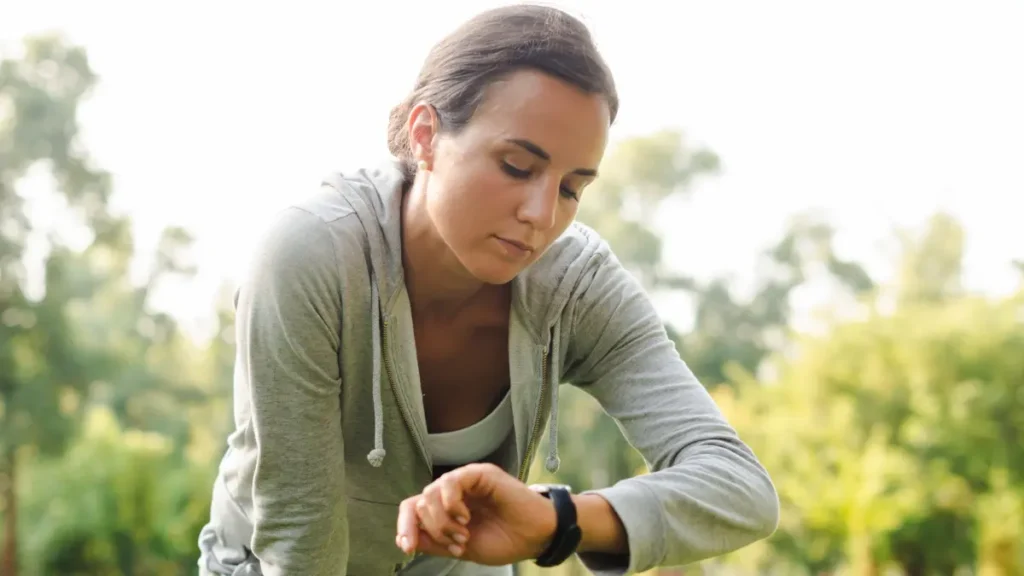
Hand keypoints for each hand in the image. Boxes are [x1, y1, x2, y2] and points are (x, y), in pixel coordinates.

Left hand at [395, 463, 556, 565]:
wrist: (535, 537)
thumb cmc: (505, 540)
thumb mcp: (462, 548)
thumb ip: (434, 542)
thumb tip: (406, 540)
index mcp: (447, 508)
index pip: (413, 509)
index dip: (405, 527)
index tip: (407, 549)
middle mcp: (453, 492)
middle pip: (419, 502)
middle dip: (432, 529)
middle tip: (458, 544)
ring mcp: (466, 481)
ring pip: (431, 492)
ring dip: (442, 520)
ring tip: (464, 534)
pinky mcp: (479, 473)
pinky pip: (451, 481)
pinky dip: (451, 502)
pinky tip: (465, 517)